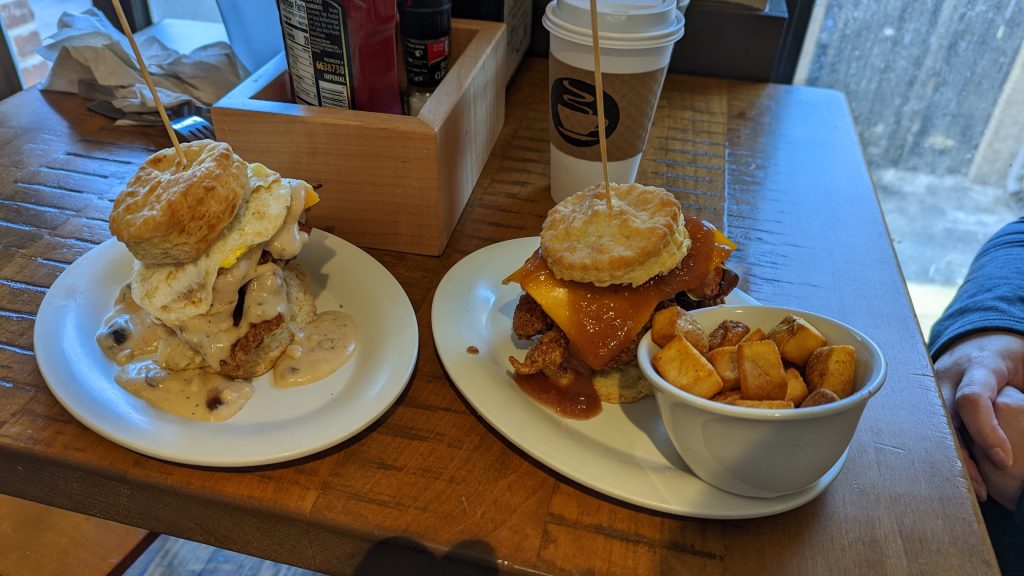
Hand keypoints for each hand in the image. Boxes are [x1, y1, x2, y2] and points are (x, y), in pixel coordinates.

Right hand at [933, 331, 1023, 497]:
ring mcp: (932, 390)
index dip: (986, 432)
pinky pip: (931, 432)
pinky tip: (960, 476)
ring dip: (951, 461)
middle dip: (961, 457)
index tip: (1005, 461)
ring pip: (932, 430)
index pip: (971, 399)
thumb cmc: (1014, 359)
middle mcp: (947, 377)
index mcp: (979, 366)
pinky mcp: (927, 403)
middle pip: (944, 421)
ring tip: (973, 489)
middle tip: (982, 489)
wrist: (983, 343)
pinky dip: (944, 455)